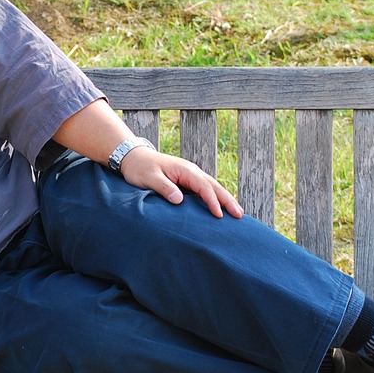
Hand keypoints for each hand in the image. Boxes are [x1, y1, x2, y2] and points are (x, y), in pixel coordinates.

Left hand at [118, 146, 244, 219]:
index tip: (219, 214)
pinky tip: (221, 208)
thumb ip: (164, 188)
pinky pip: (204, 190)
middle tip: (240, 214)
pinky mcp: (187, 181)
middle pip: (214, 186)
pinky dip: (215, 198)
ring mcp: (190, 176)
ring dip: (224, 199)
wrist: (133, 158)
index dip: (212, 201)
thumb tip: (179, 200)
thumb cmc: (140, 168)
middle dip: (227, 199)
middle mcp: (191, 171)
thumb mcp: (149, 178)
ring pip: (212, 187)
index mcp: (185, 170)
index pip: (203, 186)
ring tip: (237, 213)